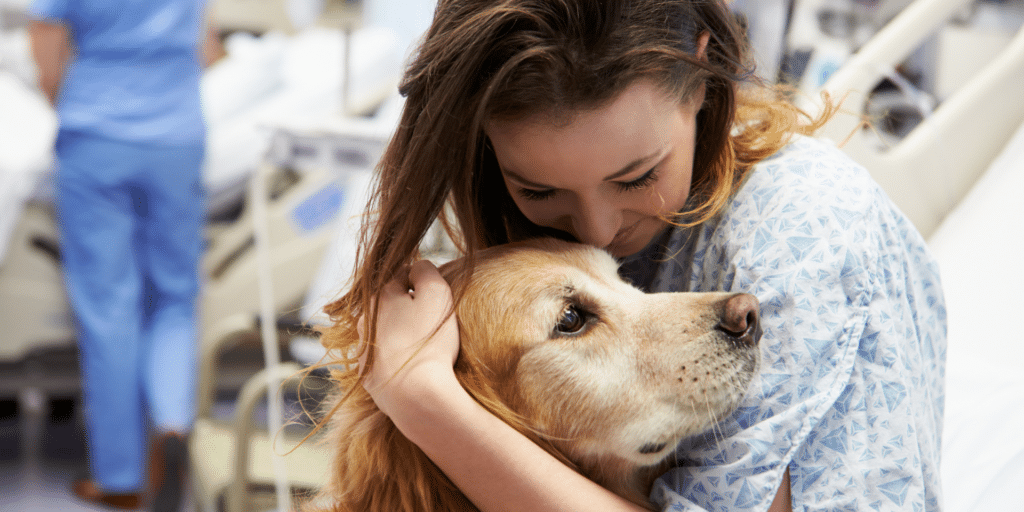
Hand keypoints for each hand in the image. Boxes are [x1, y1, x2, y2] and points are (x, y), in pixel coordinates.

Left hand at [358, 260, 460, 417]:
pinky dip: (397, 359)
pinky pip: (384, 360)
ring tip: (424, 347)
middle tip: (433, 322)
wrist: (415, 395)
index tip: (437, 296)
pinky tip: (414, 367)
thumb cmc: (428, 342)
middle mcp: (365, 321)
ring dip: (401, 334)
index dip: (422, 282)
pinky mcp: (368, 376)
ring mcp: (364, 350)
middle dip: (409, 308)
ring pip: (385, 333)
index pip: (402, 276)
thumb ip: (426, 271)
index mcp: (380, 297)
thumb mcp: (436, 293)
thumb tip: (417, 265)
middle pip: (391, 305)